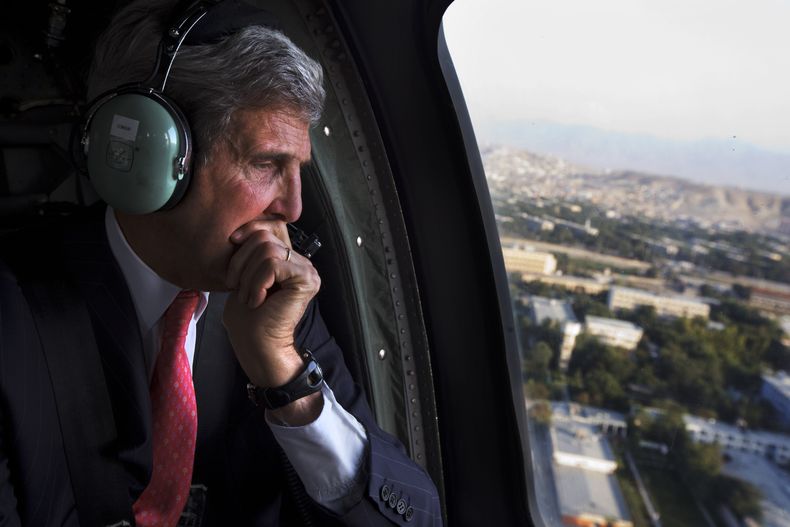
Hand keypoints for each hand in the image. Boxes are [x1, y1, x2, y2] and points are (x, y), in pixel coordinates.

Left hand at [222, 221, 320, 389]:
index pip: (273, 224)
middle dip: (242, 259)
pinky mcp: (306, 280)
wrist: (258, 345)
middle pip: (265, 235)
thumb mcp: (243, 275)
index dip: (250, 227)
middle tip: (237, 286)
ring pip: (267, 250)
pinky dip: (257, 282)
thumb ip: (250, 252)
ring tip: (249, 296)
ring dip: (248, 275)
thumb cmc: (248, 317)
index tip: (232, 242)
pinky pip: (273, 264)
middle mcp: (301, 261)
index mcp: (288, 258)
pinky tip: (257, 300)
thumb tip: (240, 230)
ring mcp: (307, 270)